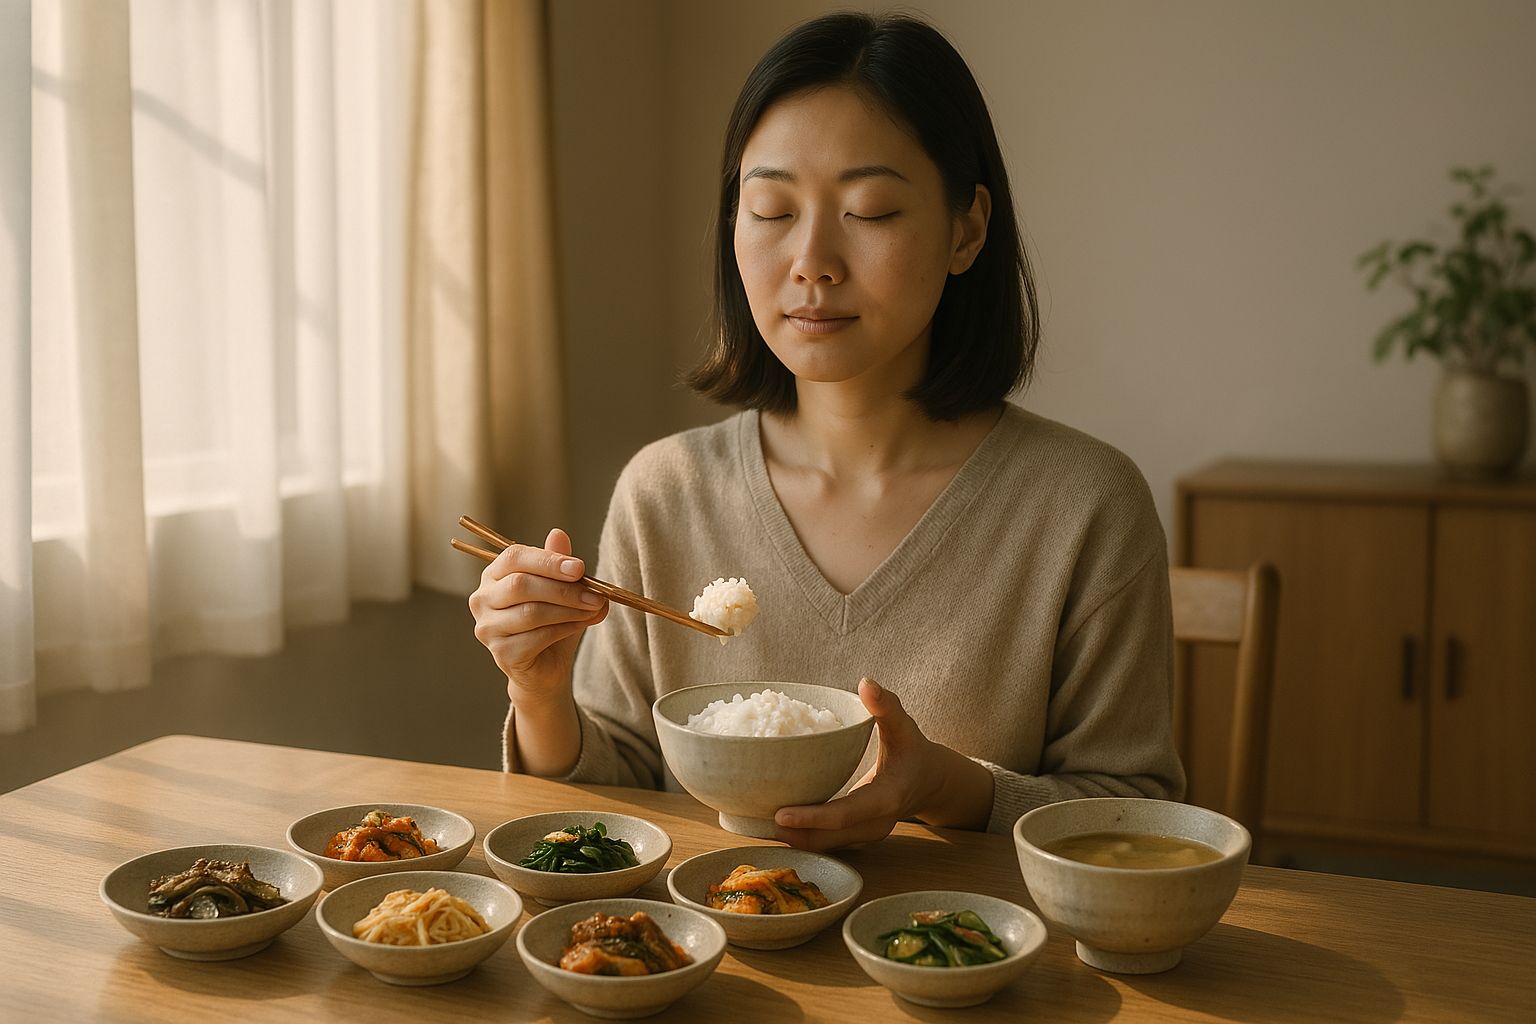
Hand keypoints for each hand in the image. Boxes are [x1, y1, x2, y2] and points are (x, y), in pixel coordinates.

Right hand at [468, 527, 607, 706]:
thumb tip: (558, 534)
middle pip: (521, 585)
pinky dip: (564, 629)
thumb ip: (558, 564)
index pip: (514, 557)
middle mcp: (482, 598)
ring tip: (592, 609)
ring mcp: (487, 627)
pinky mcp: (501, 653)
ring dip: (568, 610)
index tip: (579, 568)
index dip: (548, 561)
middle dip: (563, 589)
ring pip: (530, 612)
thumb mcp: (560, 589)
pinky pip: (536, 637)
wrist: (547, 667)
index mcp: (494, 574)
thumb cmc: (552, 621)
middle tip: (594, 594)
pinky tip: (580, 625)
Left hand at [773, 678, 993, 850]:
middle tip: (757, 822)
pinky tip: (779, 828)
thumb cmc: (914, 750)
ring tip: (760, 827)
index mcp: (886, 799)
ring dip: (797, 839)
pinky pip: (829, 842)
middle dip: (795, 834)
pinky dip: (805, 837)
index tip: (781, 815)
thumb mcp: (904, 727)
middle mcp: (876, 824)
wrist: (930, 781)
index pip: (845, 814)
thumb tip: (866, 682)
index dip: (813, 818)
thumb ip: (886, 706)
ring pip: (828, 845)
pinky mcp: (859, 837)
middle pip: (831, 838)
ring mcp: (868, 835)